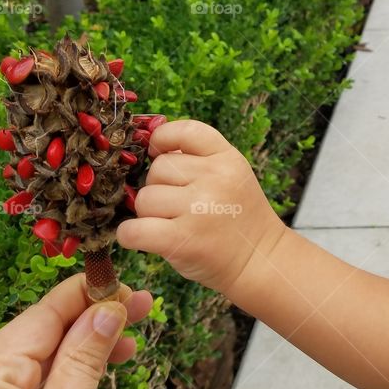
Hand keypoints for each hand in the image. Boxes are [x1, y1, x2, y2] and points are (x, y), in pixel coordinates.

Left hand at [115, 119, 286, 296]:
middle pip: (158, 168)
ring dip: (147, 213)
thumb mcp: (231, 175)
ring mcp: (198, 209)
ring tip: (168, 223)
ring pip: (144, 198)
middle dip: (158, 186)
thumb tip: (152, 146)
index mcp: (228, 159)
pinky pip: (133, 229)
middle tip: (176, 204)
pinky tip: (144, 237)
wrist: (258, 258)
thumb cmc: (236, 216)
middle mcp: (215, 179)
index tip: (158, 152)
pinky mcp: (181, 240)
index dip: (162, 137)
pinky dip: (130, 235)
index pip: (186, 131)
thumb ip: (199, 159)